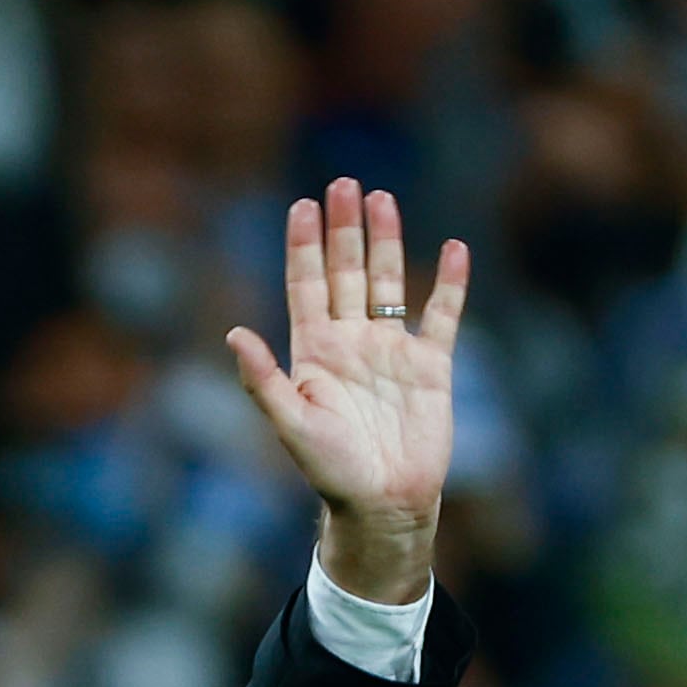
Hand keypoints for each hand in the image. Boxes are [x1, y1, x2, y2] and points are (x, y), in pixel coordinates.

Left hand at [228, 178, 467, 603]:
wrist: (384, 502)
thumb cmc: (330, 470)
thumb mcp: (290, 423)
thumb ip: (263, 379)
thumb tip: (234, 333)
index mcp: (314, 351)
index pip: (306, 285)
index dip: (303, 246)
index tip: (302, 205)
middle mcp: (351, 342)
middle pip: (347, 272)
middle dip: (343, 229)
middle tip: (343, 184)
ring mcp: (392, 350)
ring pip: (389, 283)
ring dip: (387, 242)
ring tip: (381, 199)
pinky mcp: (431, 365)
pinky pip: (443, 315)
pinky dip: (449, 284)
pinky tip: (453, 250)